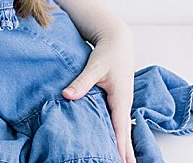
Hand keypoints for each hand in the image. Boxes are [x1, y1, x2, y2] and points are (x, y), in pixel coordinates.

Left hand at [63, 29, 136, 162]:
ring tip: (123, 162)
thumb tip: (67, 95)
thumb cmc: (109, 54)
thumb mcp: (94, 66)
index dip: (119, 144)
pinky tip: (116, 144)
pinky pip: (119, 122)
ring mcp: (122, 103)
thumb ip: (81, 82)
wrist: (118, 42)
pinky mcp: (118, 101)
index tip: (119, 159)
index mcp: (121, 98)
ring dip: (123, 145)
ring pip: (123, 129)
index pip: (120, 126)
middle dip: (125, 151)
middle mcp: (124, 103)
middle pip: (125, 133)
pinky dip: (119, 135)